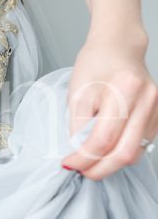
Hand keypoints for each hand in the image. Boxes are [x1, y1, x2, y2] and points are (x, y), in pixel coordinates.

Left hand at [61, 35, 157, 179]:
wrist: (118, 47)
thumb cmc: (95, 64)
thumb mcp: (77, 93)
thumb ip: (79, 126)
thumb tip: (81, 155)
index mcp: (125, 88)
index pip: (103, 139)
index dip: (84, 158)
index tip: (69, 164)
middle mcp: (147, 99)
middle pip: (125, 152)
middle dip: (100, 169)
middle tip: (82, 171)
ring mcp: (157, 108)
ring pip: (136, 152)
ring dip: (112, 163)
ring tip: (92, 161)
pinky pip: (142, 144)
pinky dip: (123, 152)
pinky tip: (108, 149)